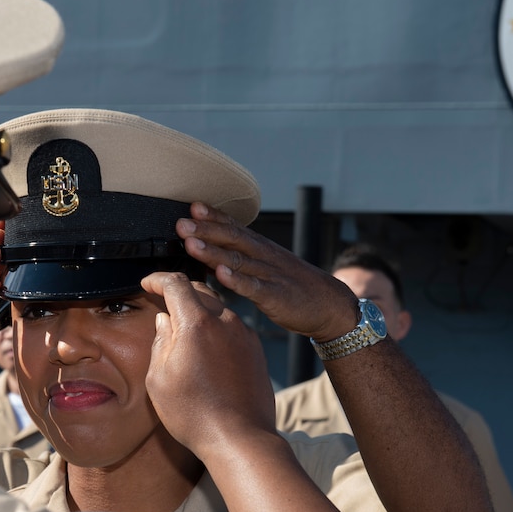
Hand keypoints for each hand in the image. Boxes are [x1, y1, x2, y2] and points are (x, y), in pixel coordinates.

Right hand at [141, 271, 277, 456]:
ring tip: (184, 327)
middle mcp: (224, 321)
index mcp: (196, 324)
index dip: (158, 279)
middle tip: (162, 301)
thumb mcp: (159, 379)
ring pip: (218, 308)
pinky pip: (232, 327)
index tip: (147, 283)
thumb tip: (164, 320)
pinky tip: (207, 348)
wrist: (240, 438)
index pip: (176, 284)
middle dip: (179, 291)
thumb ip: (160, 342)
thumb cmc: (193, 413)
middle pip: (199, 290)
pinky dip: (216, 328)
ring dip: (199, 311)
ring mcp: (244, 334)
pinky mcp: (256, 349)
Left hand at [176, 202, 357, 341]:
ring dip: (213, 251)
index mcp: (260, 248)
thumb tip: (211, 252)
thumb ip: (241, 258)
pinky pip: (254, 287)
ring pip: (238, 260)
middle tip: (181, 222)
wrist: (331, 306)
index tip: (192, 206)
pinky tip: (221, 274)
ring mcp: (270, 275)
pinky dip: (237, 281)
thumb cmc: (294, 286)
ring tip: (191, 243)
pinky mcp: (276, 296)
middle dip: (205, 229)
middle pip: (232, 239)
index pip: (235, 227)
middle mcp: (264, 256)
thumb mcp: (267, 266)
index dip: (214, 217)